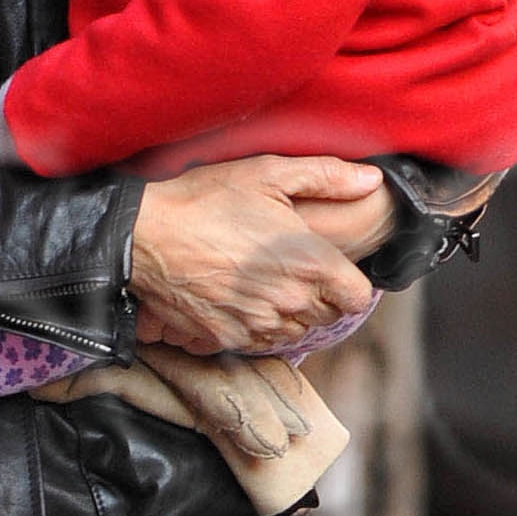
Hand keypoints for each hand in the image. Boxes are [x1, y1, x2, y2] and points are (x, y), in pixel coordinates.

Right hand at [130, 156, 385, 354]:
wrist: (144, 237)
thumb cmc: (206, 200)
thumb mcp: (268, 174)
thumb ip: (326, 176)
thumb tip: (372, 180)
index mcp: (308, 261)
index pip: (357, 296)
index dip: (349, 283)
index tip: (333, 270)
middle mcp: (288, 300)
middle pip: (327, 316)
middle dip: (319, 296)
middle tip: (294, 269)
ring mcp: (257, 323)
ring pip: (295, 331)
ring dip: (290, 313)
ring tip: (267, 283)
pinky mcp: (228, 338)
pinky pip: (260, 341)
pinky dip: (258, 325)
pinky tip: (242, 297)